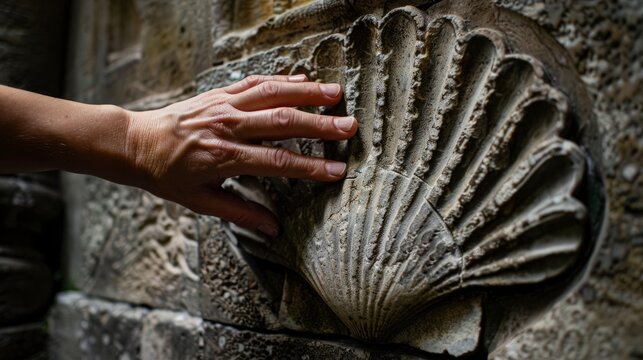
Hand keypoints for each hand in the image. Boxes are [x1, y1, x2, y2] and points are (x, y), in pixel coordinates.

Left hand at [124, 75, 356, 235]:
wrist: (134, 143)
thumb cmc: (166, 175)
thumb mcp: (199, 201)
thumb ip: (239, 213)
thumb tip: (274, 229)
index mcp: (223, 157)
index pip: (277, 162)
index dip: (310, 167)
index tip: (337, 171)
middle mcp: (226, 127)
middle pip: (281, 123)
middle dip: (319, 125)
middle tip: (349, 127)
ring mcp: (223, 105)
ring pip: (272, 94)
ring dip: (306, 93)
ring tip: (336, 94)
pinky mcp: (219, 93)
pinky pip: (255, 83)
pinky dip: (280, 80)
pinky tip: (302, 80)